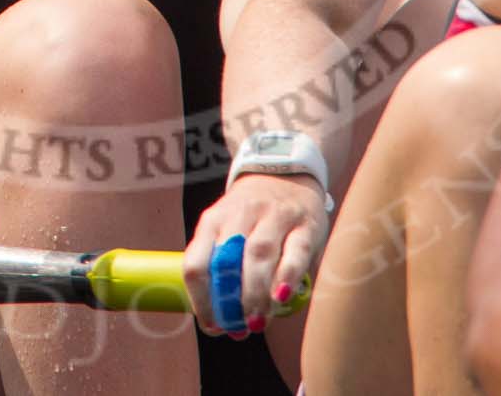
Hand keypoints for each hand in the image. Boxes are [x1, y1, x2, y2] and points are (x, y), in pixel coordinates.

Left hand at [180, 172, 327, 336]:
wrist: (286, 171)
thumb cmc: (251, 216)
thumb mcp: (225, 230)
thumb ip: (222, 270)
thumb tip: (220, 323)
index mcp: (213, 220)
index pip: (196, 263)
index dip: (200, 300)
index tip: (212, 325)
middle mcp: (241, 214)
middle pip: (227, 261)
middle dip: (229, 301)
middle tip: (237, 328)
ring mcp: (274, 216)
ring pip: (259, 255)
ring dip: (256, 294)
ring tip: (257, 321)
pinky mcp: (305, 223)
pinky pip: (295, 252)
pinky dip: (287, 277)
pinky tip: (281, 298)